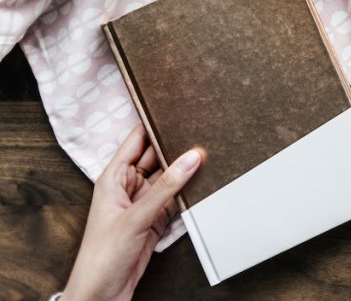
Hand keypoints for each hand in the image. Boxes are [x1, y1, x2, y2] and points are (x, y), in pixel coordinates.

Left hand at [62, 124, 201, 300]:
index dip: (155, 122)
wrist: (101, 295)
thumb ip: (166, 187)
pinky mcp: (155, 220)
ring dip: (185, 169)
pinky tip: (204, 181)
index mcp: (113, 178)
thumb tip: (192, 157)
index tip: (178, 108)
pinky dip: (188, 191)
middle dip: (177, 145)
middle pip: (157, 157)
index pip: (137, 140)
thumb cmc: (102, 256)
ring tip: (209, 152)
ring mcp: (142, 204)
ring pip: (169, 177)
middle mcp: (128, 187)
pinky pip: (175, 198)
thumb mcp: (136, 217)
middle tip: (203, 129)